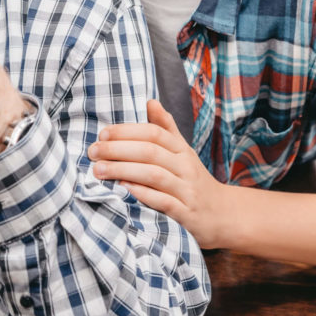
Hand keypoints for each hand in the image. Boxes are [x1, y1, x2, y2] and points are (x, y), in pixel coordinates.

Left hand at [88, 99, 229, 247]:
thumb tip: (150, 101)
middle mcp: (186, 166)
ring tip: (99, 170)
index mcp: (182, 150)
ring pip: (154, 175)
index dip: (127, 131)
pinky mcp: (186, 213)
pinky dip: (142, 194)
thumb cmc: (194, 180)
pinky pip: (163, 201)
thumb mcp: (183, 152)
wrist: (223, 215)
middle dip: (118, 150)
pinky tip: (123, 190)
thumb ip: (166, 128)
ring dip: (123, 170)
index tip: (102, 134)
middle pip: (150, 152)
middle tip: (93, 152)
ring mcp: (187, 190)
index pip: (154, 133)